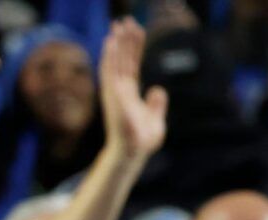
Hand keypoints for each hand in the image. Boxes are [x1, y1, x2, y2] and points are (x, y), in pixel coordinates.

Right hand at [99, 19, 167, 161]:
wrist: (134, 152)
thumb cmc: (142, 141)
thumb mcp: (156, 119)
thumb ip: (156, 104)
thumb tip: (157, 90)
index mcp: (130, 94)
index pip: (132, 65)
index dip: (134, 48)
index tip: (137, 31)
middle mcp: (120, 90)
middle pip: (123, 59)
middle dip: (124, 39)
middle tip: (124, 19)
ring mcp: (114, 91)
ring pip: (115, 61)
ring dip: (116, 42)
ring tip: (117, 24)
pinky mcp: (112, 94)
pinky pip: (110, 70)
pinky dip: (109, 55)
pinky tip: (110, 40)